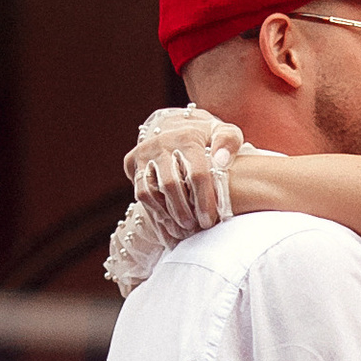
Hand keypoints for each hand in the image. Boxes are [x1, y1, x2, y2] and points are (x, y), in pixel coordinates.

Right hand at [126, 105, 244, 235]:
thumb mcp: (225, 134)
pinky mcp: (131, 162)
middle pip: (170, 184)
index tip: (209, 221)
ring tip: (180, 231)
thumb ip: (229, 143)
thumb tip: (221, 161)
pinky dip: (153, 213)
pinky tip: (167, 227)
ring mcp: (144, 153)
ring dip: (164, 215)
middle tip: (194, 228)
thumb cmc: (208, 140)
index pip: (196, 173)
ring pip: (148, 191)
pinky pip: (139, 193)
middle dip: (182, 211)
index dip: (203, 200)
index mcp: (187, 138)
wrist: (178, 130)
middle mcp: (162, 144)